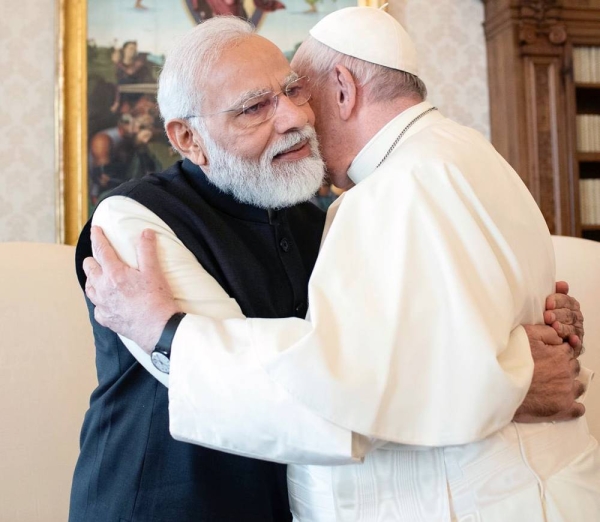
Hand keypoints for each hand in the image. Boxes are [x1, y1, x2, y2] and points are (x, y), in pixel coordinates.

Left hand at [83, 226, 180, 352]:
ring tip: (99, 277)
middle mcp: (103, 288)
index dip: (97, 237)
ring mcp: (102, 305)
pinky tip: (107, 301)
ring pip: (89, 287)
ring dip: (93, 279)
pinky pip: (97, 308)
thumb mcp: (154, 271)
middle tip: (100, 256)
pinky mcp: (106, 319)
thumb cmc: (156, 299)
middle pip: (89, 268)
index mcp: (114, 273)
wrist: (158, 328)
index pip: (101, 250)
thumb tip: (145, 232)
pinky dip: (100, 302)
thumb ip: (147, 250)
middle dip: (93, 259)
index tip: (94, 230)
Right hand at [514, 324, 584, 422]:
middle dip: (564, 367)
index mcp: (560, 355)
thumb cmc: (512, 359)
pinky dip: (575, 406)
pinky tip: (564, 401)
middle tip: (548, 369)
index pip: (568, 350)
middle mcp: (567, 372)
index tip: (551, 354)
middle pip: (573, 367)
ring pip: (578, 386)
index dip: (559, 351)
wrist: (502, 385)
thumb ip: (547, 332)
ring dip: (570, 384)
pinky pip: (578, 408)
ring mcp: (566, 391)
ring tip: (554, 385)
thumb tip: (559, 337)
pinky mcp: (563, 407)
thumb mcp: (527, 334)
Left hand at [545, 281, 583, 354]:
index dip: (557, 301)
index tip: (548, 304)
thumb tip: (562, 284)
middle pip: (568, 314)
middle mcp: (575, 317)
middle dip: (557, 315)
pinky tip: (571, 339)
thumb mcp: (550, 303)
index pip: (566, 300)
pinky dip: (575, 341)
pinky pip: (577, 343)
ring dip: (563, 327)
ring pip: (571, 328)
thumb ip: (556, 293)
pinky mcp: (576, 344)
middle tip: (547, 316)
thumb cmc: (549, 316)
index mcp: (570, 305)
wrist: (549, 336)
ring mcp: (576, 330)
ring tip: (554, 327)